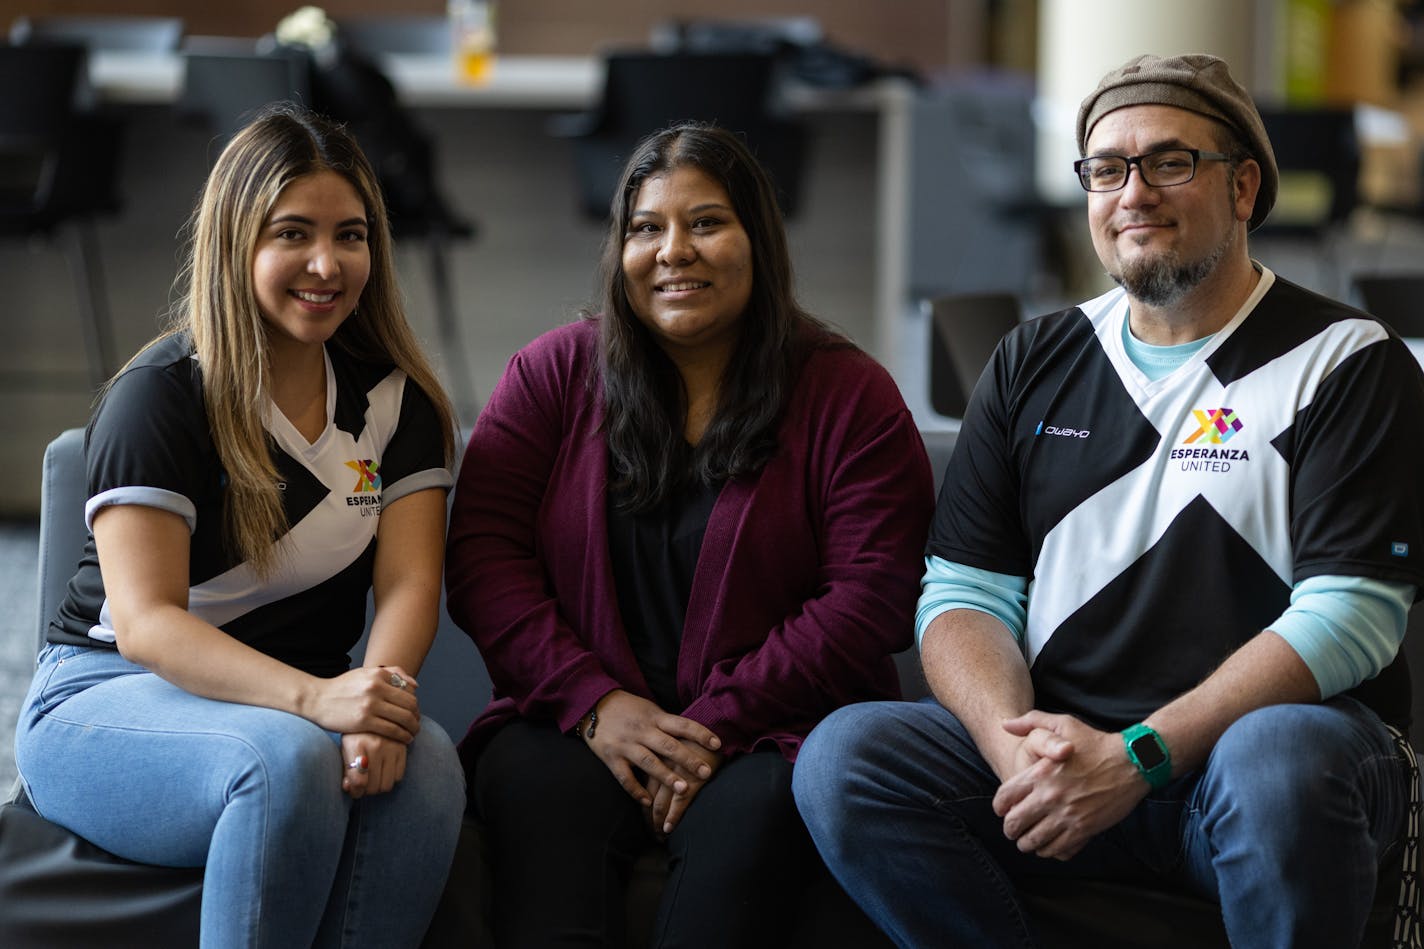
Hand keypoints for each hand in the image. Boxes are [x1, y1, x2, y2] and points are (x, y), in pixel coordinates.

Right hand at [306, 665, 420, 743]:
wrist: (316, 699)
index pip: (408, 690)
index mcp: (378, 674)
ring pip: (404, 718)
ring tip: (413, 734)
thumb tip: (415, 686)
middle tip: (416, 725)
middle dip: (417, 717)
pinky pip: (392, 730)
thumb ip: (392, 674)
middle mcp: (376, 687)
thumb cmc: (343, 688)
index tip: (415, 712)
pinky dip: (403, 736)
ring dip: (413, 728)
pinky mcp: (364, 721)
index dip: (415, 703)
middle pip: (409, 704)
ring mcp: (370, 705)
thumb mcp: (365, 673)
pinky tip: (405, 740)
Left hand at [341, 732, 408, 797]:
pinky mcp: (403, 748)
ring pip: (387, 785)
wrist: (374, 713)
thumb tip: (348, 788)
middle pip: (373, 787)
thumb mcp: (345, 748)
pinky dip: (391, 778)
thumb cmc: (356, 734)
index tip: (354, 789)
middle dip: (366, 791)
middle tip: (363, 784)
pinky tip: (384, 770)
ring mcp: (391, 747)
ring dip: (379, 786)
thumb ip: (346, 769)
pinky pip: (399, 776)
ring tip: (374, 779)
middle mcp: (375, 746)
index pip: (359, 780)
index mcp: (356, 745)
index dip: (356, 791)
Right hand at [580, 690, 720, 806]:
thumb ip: (667, 724)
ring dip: (667, 776)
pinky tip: (648, 802)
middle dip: (689, 759)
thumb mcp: (649, 710)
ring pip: (649, 762)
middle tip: (706, 773)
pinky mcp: (611, 757)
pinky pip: (625, 777)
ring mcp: (626, 745)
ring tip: (683, 789)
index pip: (682, 725)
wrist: (593, 705)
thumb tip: (693, 735)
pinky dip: (636, 791)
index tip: (717, 744)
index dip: (701, 734)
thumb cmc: (628, 709)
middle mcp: (642, 731)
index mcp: (655, 718)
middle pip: (669, 746)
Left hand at [644, 737, 722, 836]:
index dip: (643, 804)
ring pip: (660, 802)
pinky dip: (672, 817)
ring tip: (659, 835)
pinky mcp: (692, 778)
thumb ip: (666, 757)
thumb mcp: (676, 741)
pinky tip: (668, 829)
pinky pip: (679, 802)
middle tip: (651, 833)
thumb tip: (659, 779)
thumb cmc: (697, 736)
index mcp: (655, 754)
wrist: (719, 725)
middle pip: (648, 797)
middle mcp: (662, 763)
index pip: (641, 785)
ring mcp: (676, 772)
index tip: (646, 818)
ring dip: (658, 822)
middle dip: (649, 818)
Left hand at [991, 711, 1145, 860]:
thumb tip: (1005, 724)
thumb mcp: (1062, 723)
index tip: (1003, 810)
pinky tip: (1049, 846)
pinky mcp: (1084, 829)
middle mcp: (1049, 797)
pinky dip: (1049, 851)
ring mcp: (1067, 815)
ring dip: (1028, 843)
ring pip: (1034, 841)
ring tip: (1029, 841)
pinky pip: (1057, 849)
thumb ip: (1030, 722)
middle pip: (1015, 824)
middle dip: (1010, 830)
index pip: (1005, 798)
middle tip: (1014, 831)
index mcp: (1039, 773)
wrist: (1132, 762)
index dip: (999, 807)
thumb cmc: (1096, 742)